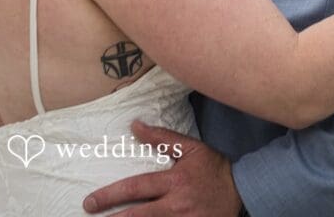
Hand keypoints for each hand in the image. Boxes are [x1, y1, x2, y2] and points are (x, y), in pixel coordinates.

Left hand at [83, 120, 242, 215]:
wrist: (242, 192)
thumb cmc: (212, 168)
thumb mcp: (190, 148)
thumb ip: (161, 138)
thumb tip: (135, 125)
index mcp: (174, 182)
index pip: (136, 188)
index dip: (111, 195)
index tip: (91, 202)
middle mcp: (176, 206)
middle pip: (138, 216)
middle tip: (91, 216)